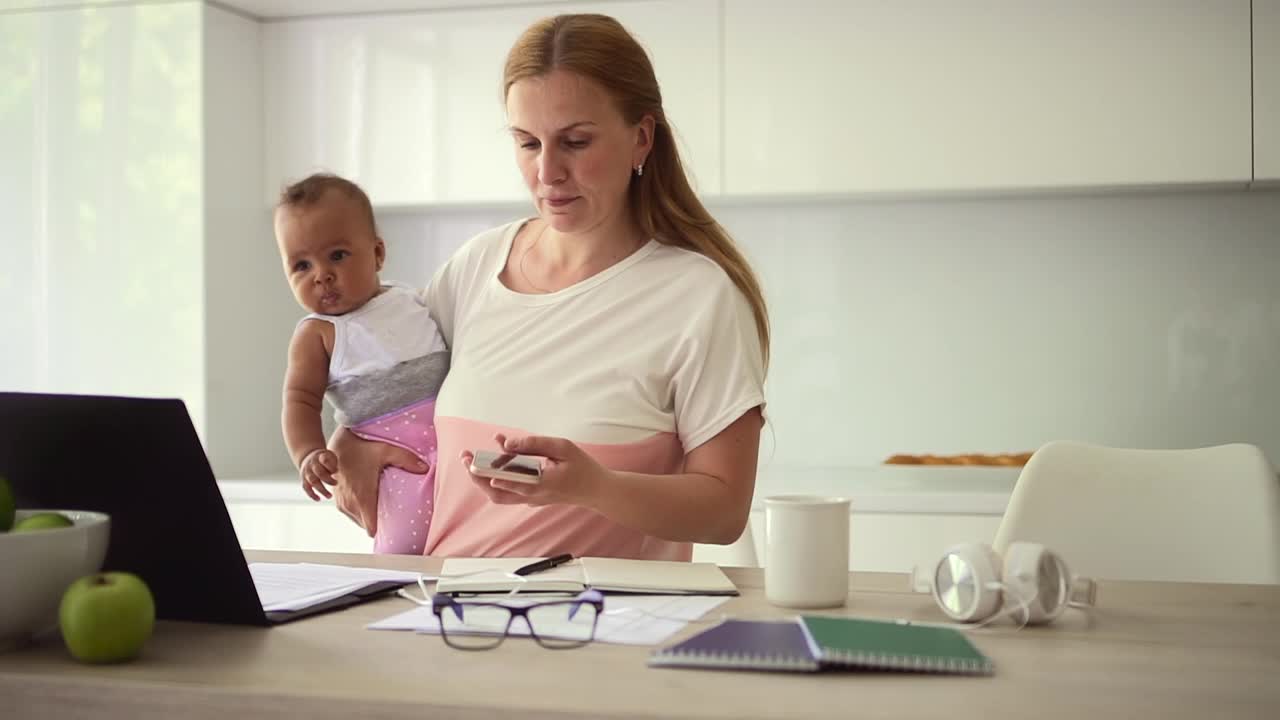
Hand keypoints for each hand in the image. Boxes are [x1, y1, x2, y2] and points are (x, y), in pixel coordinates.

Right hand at [299, 448, 338, 500]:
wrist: (308, 457)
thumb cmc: (324, 459)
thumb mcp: (330, 455)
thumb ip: (334, 462)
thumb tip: (336, 472)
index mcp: (320, 457)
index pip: (325, 460)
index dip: (331, 466)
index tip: (337, 471)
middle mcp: (312, 464)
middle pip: (319, 472)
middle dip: (328, 479)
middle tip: (336, 483)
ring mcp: (306, 472)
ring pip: (313, 481)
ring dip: (322, 490)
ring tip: (330, 496)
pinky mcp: (303, 479)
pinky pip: (306, 488)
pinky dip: (312, 494)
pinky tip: (319, 499)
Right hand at [330, 427, 429, 536]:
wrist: (339, 443)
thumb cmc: (361, 447)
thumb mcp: (386, 450)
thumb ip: (406, 459)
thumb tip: (425, 468)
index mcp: (361, 497)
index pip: (371, 529)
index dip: (383, 529)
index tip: (393, 524)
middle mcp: (349, 504)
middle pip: (367, 526)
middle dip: (378, 521)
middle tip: (392, 511)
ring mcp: (341, 503)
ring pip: (358, 520)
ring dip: (368, 515)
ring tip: (381, 504)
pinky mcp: (336, 499)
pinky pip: (351, 513)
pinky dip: (359, 510)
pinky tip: (369, 498)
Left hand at [460, 433, 607, 508]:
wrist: (596, 491)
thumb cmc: (583, 467)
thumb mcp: (562, 447)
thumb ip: (534, 444)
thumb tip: (507, 443)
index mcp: (541, 484)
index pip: (508, 481)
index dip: (488, 473)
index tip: (473, 465)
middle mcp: (532, 496)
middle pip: (497, 493)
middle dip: (478, 476)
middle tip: (465, 458)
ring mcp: (532, 499)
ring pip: (500, 496)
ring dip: (484, 480)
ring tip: (472, 461)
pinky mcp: (533, 498)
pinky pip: (509, 492)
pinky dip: (498, 478)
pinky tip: (496, 460)